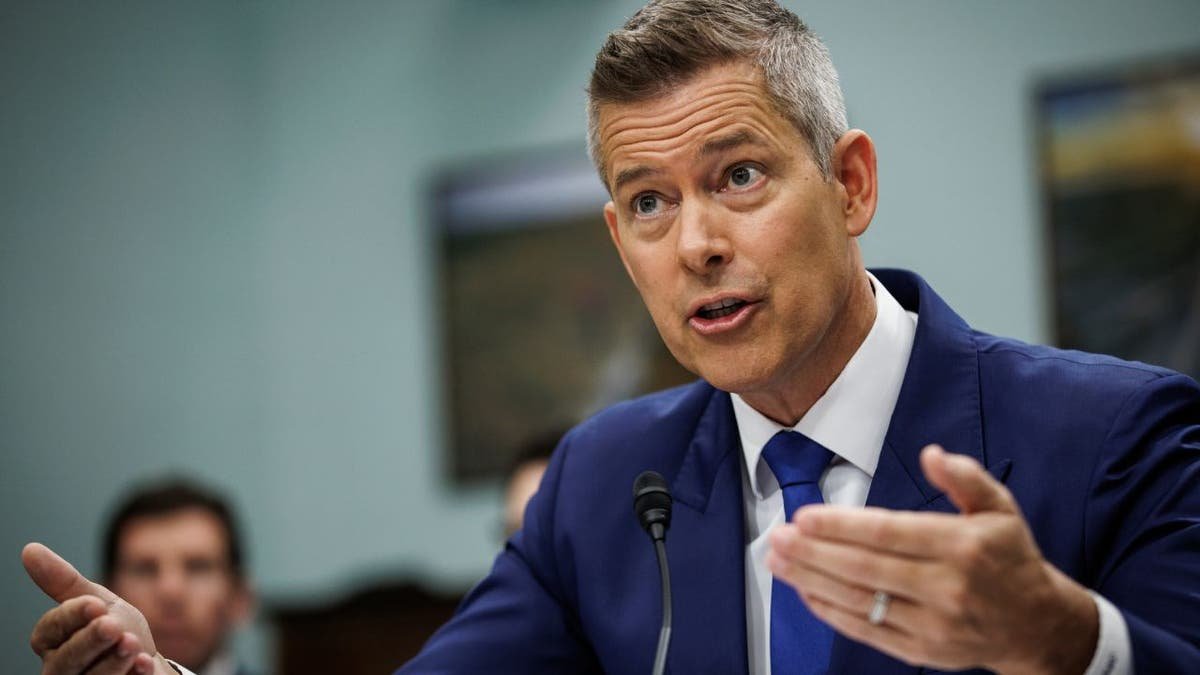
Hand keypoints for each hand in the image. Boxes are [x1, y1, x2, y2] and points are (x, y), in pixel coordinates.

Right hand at [23, 542, 174, 674]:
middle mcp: (60, 670)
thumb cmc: (117, 631)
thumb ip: (64, 581)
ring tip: (132, 644)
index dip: (71, 616)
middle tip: (112, 626)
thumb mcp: (96, 602)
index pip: (50, 630)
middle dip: (89, 642)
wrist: (146, 663)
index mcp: (53, 643)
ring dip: (111, 661)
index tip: (95, 603)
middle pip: (65, 660)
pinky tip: (144, 665)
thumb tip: (29, 549)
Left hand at [766, 445, 1098, 674]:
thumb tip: (931, 454)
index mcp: (962, 546)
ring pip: (861, 601)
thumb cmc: (1010, 559)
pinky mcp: (922, 651)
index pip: (889, 534)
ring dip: (812, 581)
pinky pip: (867, 630)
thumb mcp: (1000, 508)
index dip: (842, 526)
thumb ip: (965, 477)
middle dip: (814, 553)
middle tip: (777, 537)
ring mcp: (933, 624)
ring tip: (777, 561)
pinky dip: (831, 612)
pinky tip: (805, 591)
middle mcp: (947, 587)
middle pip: (866, 568)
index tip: (805, 516)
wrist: (1037, 626)